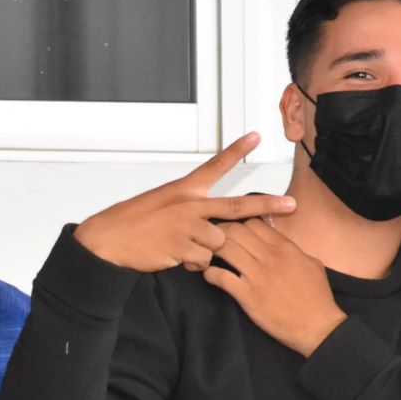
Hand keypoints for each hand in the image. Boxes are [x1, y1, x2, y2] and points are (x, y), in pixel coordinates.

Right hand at [73, 134, 295, 272]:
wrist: (109, 240)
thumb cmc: (133, 222)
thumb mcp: (161, 205)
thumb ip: (189, 210)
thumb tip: (212, 226)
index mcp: (185, 190)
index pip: (215, 166)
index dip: (236, 150)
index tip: (256, 136)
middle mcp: (190, 205)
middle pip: (237, 207)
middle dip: (268, 206)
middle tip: (291, 204)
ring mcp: (188, 227)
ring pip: (219, 243)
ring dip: (206, 250)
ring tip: (181, 246)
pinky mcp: (183, 248)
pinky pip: (203, 261)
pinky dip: (192, 263)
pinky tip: (174, 256)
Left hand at [201, 216, 345, 355]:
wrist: (317, 326)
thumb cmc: (317, 297)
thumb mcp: (312, 264)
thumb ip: (294, 250)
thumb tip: (282, 244)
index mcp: (285, 247)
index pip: (254, 222)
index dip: (239, 224)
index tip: (233, 232)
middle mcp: (270, 257)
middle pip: (235, 231)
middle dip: (220, 233)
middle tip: (214, 242)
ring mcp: (258, 276)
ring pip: (225, 249)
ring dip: (213, 250)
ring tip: (209, 256)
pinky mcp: (248, 296)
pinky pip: (221, 277)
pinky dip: (210, 274)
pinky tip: (210, 276)